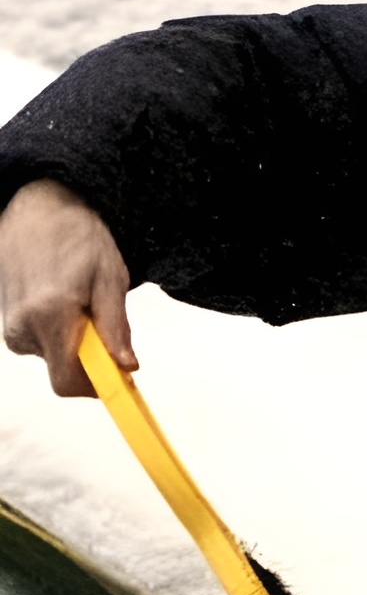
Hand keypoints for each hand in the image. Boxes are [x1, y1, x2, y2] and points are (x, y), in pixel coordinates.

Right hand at [0, 179, 134, 397]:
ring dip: (73, 340)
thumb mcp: (110, 276)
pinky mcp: (8, 323)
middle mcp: (23, 327)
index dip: (97, 386)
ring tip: (80, 299)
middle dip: (89, 358)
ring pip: (53, 356)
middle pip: (63, 372)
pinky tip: (62, 298)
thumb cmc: (77, 235)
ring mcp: (11, 326)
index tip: (120, 376)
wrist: (38, 209)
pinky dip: (58, 331)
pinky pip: (40, 342)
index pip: (68, 381)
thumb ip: (115, 327)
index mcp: (50, 315)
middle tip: (103, 321)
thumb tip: (126, 366)